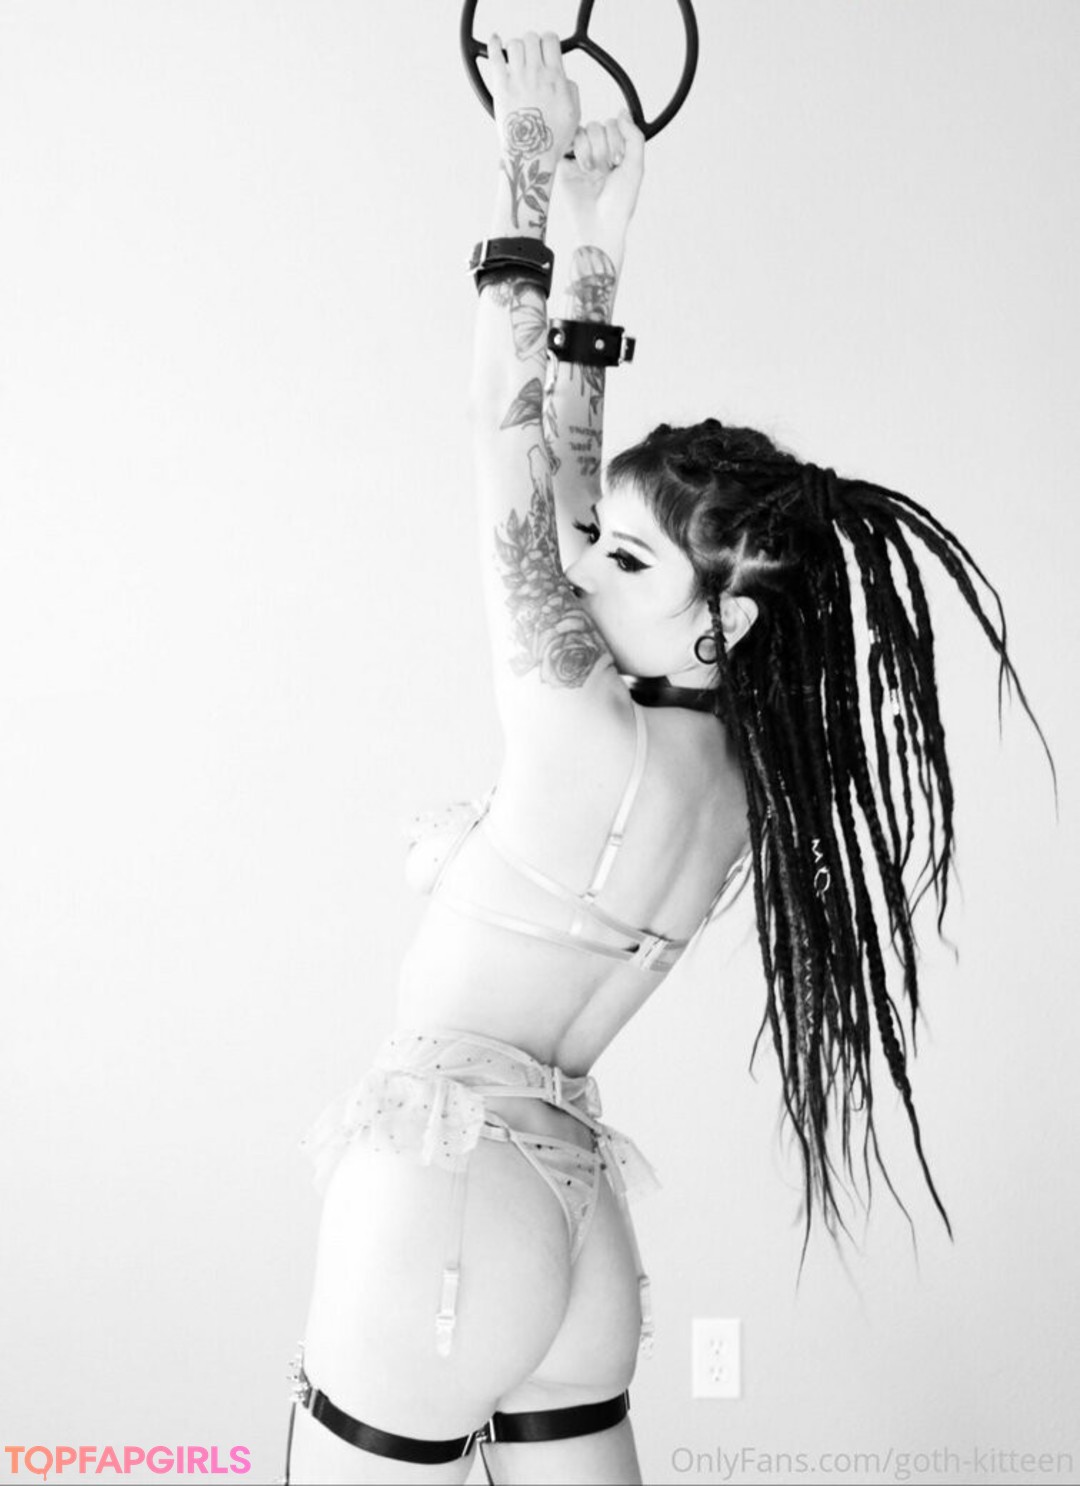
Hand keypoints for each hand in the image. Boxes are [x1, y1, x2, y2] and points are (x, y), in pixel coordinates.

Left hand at [487, 32, 580, 228]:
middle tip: (530, 57)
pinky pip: (494, 56)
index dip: (548, 41)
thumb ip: (571, 89)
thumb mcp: (574, 113)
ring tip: (516, 59)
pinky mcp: (501, 87)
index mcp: (556, 78)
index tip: (545, 51)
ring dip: (515, 48)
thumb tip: (564, 77)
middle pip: (531, 38)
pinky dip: (493, 45)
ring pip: (514, 44)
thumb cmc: (553, 139)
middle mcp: (536, 74)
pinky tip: (494, 41)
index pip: (550, 39)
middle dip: (531, 44)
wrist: (532, 155)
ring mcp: (517, 79)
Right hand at [559, 111, 645, 241]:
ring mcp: (581, 157)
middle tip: (607, 170)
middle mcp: (599, 153)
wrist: (599, 225)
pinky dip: (580, 150)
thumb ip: (633, 136)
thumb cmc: (619, 203)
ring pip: (586, 131)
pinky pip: (571, 140)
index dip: (617, 138)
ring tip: (593, 172)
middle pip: (599, 126)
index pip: (614, 125)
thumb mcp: (635, 167)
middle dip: (605, 146)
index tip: (618, 162)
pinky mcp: (565, 164)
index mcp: (615, 153)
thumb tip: (622, 112)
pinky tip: (584, 167)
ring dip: (593, 150)